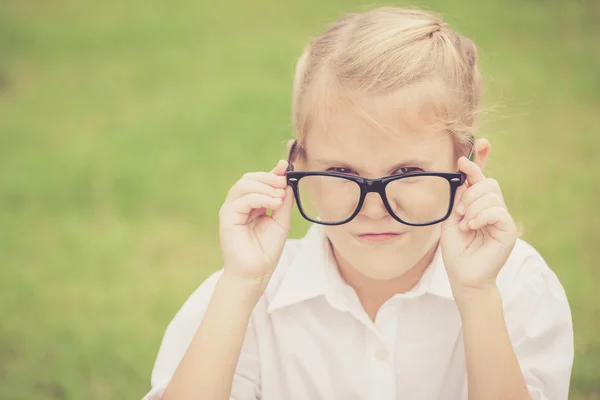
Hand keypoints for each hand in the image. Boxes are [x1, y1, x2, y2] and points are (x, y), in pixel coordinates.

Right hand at [219, 160, 294, 284]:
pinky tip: (273, 204)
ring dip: (265, 186)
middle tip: (284, 183)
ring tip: (279, 198)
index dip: (272, 172)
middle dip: (268, 177)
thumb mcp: (281, 220)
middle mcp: (240, 203)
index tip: (285, 166)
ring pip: (244, 185)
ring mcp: (232, 209)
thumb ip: (283, 201)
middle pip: (249, 178)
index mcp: (252, 203)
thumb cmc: (267, 249)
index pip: (260, 181)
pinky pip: (241, 199)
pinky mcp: (227, 217)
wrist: (256, 272)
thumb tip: (286, 180)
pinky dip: (259, 197)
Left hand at [440, 157, 516, 304]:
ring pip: (491, 196)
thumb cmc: (456, 250)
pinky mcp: (508, 231)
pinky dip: (481, 216)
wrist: (462, 275)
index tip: (461, 161)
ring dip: (472, 209)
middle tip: (459, 212)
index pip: (480, 181)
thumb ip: (458, 199)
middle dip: (470, 194)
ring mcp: (502, 220)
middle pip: (488, 184)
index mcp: (480, 206)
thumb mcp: (451, 220)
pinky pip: (497, 211)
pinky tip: (471, 227)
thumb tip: (465, 179)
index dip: (474, 167)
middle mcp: (493, 210)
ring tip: (465, 226)